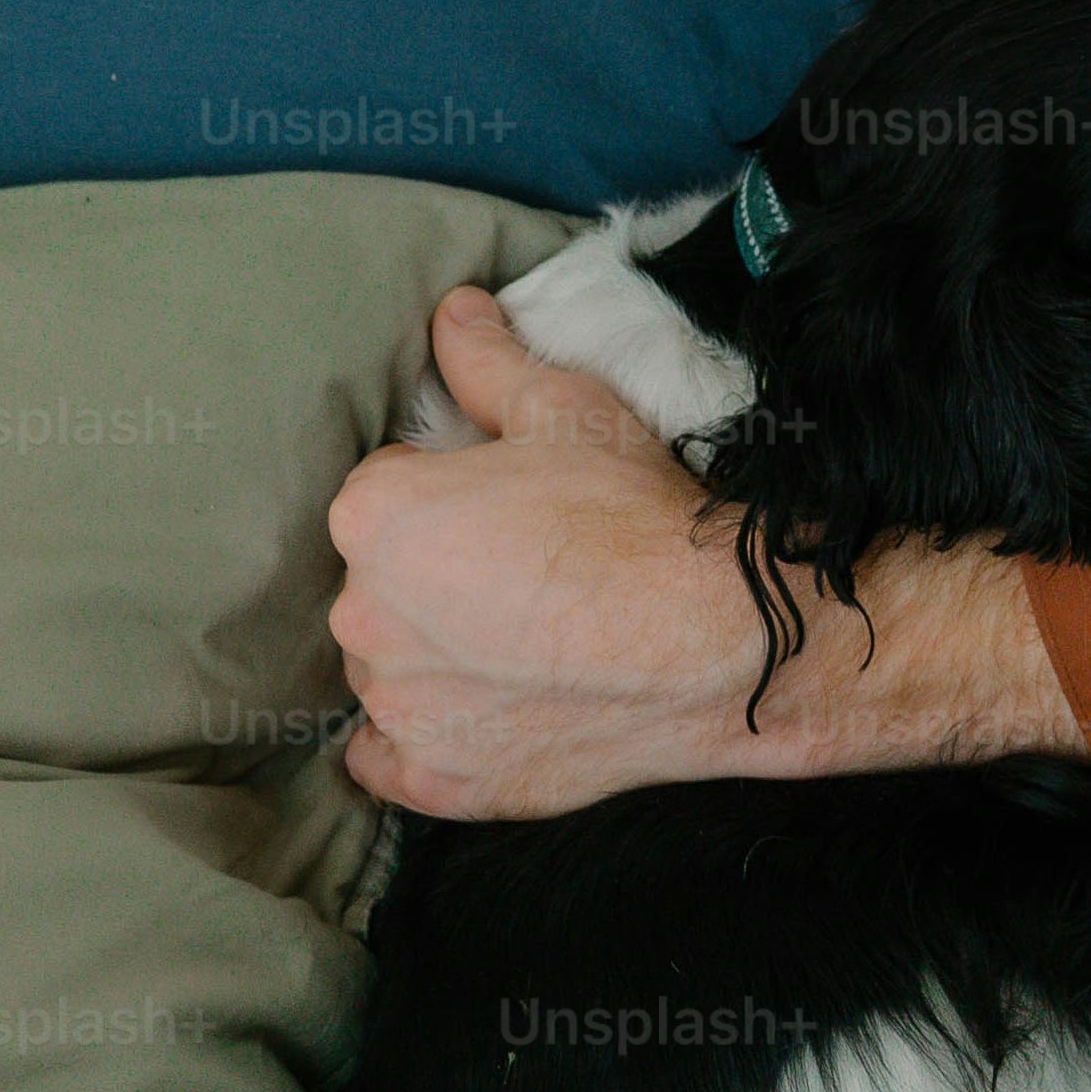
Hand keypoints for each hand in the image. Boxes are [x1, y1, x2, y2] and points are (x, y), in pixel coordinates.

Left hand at [330, 289, 1083, 818]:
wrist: (724, 641)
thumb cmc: (643, 521)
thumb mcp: (569, 411)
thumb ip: (489, 363)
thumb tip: (454, 312)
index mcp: (375, 517)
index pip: (381, 500)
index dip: (444, 501)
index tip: (502, 513)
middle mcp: (366, 616)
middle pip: (377, 588)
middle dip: (431, 581)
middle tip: (522, 581)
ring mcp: (401, 709)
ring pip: (389, 672)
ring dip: (431, 661)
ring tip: (520, 651)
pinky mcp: (440, 779)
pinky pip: (385, 764)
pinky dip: (414, 745)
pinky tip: (468, 721)